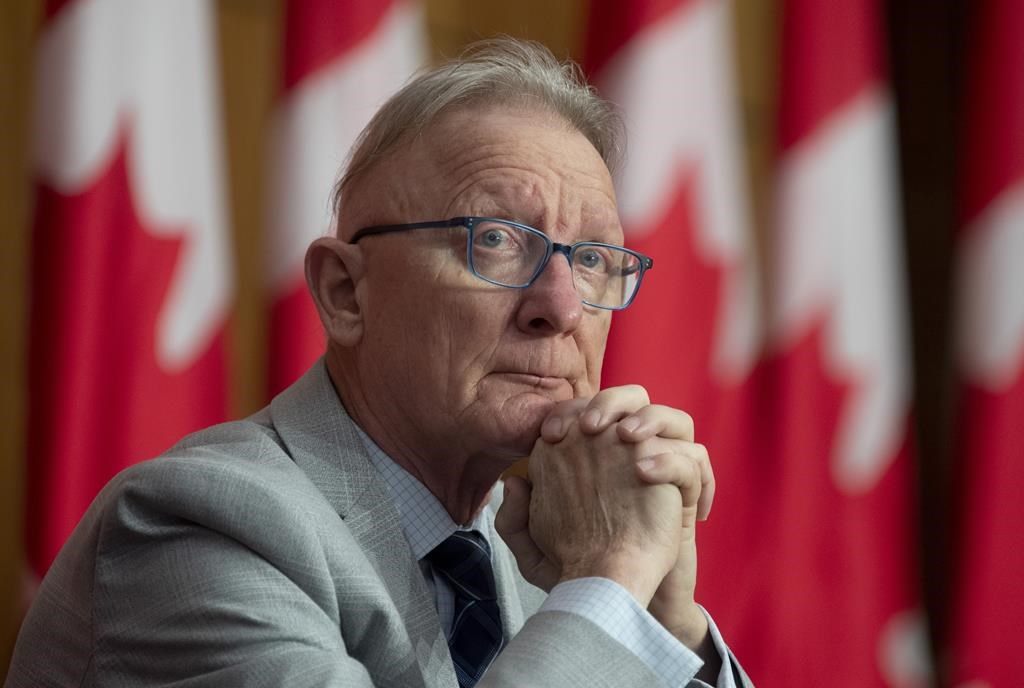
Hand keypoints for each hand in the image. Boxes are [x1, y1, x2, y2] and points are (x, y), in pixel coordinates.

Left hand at [501, 386, 716, 649]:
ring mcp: (659, 470)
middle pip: (634, 400)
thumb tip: (515, 483)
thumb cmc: (575, 570)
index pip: (587, 408)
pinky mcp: (683, 493)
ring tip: (628, 437)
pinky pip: (692, 463)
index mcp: (590, 454)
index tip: (551, 435)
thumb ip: (514, 521)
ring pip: (675, 420)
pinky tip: (644, 475)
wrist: (614, 597)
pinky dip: (672, 461)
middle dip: (614, 401)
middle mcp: (627, 454)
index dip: (569, 412)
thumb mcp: (534, 552)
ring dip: (652, 419)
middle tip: (592, 426)